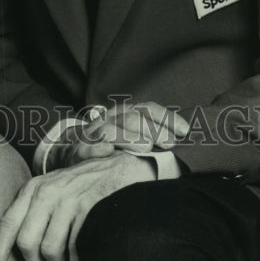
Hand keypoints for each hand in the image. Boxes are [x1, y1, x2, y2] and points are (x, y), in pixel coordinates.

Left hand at [0, 151, 154, 260]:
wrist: (118, 167)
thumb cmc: (83, 184)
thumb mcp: (53, 188)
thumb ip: (33, 209)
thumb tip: (16, 244)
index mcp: (34, 189)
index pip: (9, 222)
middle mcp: (46, 193)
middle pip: (27, 243)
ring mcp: (67, 200)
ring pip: (50, 250)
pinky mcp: (87, 209)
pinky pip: (74, 250)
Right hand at [47, 100, 188, 170]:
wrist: (74, 149)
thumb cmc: (112, 145)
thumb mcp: (132, 136)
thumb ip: (154, 139)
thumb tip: (184, 147)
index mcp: (126, 113)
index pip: (148, 109)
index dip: (167, 118)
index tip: (185, 130)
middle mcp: (111, 118)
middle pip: (133, 118)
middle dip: (153, 130)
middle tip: (170, 144)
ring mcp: (94, 132)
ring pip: (111, 130)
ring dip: (129, 138)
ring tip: (146, 148)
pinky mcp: (80, 148)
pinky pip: (88, 146)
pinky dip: (97, 148)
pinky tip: (108, 151)